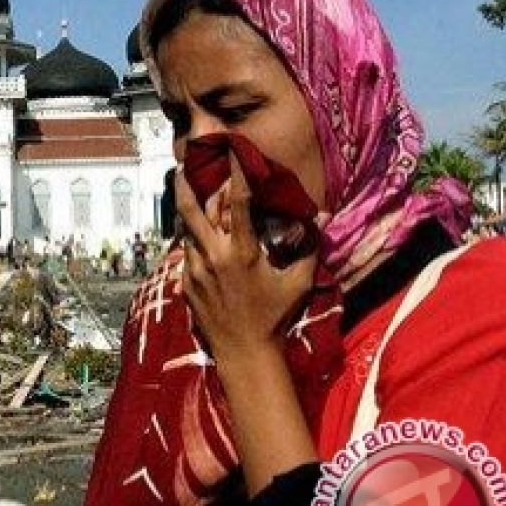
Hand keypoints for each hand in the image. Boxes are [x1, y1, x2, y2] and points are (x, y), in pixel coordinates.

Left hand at [175, 152, 316, 365]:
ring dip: (191, 213)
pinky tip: (199, 238)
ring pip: (188, 231)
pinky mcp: (186, 285)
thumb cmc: (274, 317)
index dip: (236, 175)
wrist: (244, 353)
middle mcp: (213, 257)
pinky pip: (188, 255)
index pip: (237, 203)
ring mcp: (195, 271)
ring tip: (189, 194)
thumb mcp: (296, 282)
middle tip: (183, 165)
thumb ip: (307, 248)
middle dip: (186, 185)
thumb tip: (322, 219)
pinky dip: (194, 242)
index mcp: (241, 252)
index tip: (234, 152)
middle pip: (191, 210)